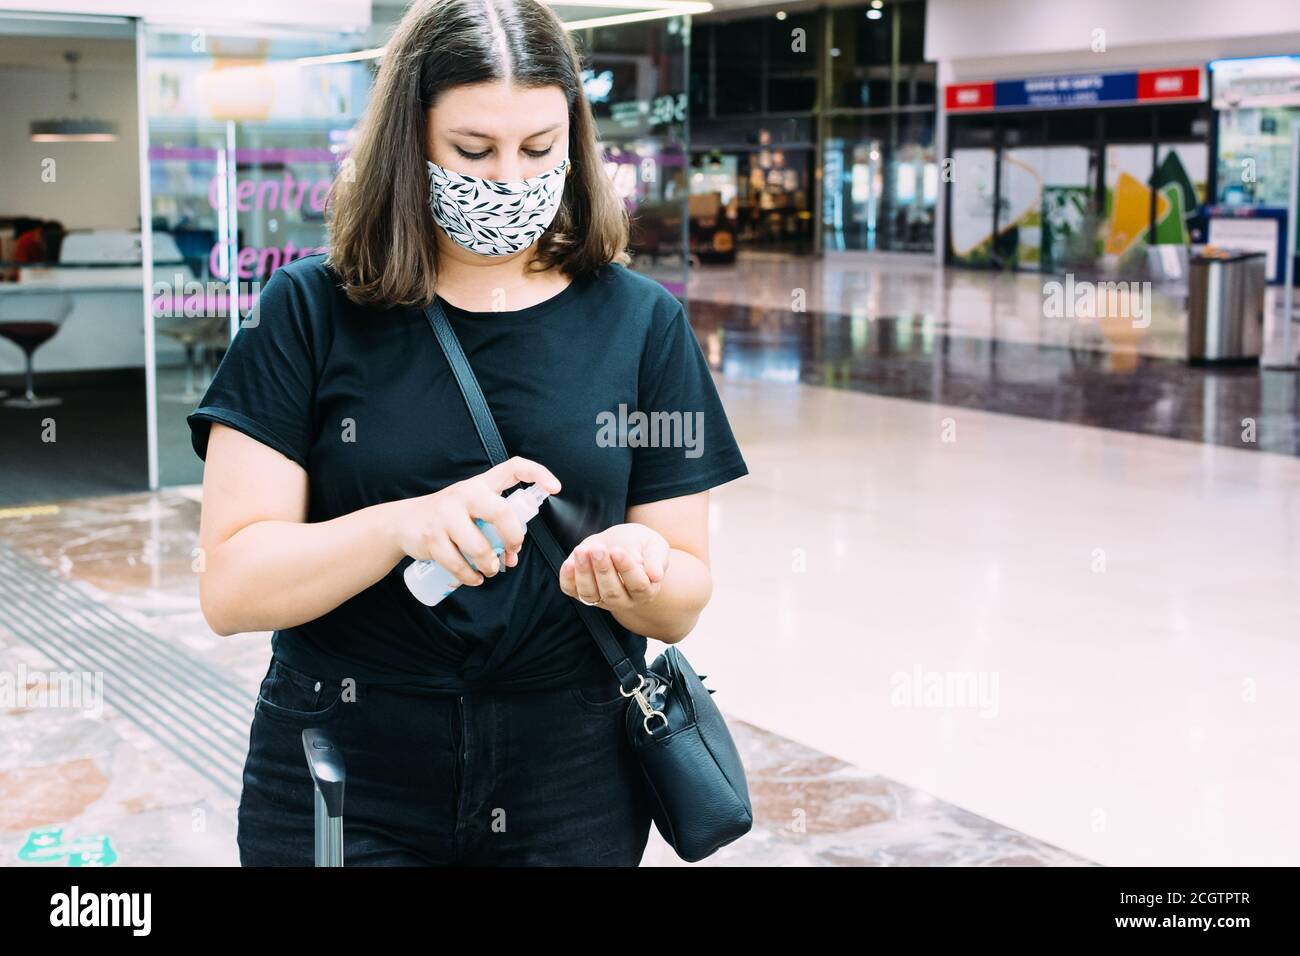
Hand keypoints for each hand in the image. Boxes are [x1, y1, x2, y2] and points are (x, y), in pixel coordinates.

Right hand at [387, 457, 560, 587]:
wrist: (403, 523)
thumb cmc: (448, 516)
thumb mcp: (471, 506)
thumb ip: (494, 520)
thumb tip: (513, 551)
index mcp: (480, 484)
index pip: (513, 468)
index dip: (537, 474)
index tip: (555, 488)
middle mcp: (464, 494)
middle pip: (501, 512)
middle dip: (514, 538)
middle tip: (513, 552)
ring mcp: (446, 515)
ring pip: (480, 547)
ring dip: (490, 565)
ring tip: (490, 569)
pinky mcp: (432, 537)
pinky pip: (459, 564)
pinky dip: (470, 576)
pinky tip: (473, 578)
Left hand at [559, 523, 669, 610]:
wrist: (621, 543)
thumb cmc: (640, 545)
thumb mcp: (654, 545)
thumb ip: (656, 559)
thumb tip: (656, 576)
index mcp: (646, 590)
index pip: (638, 585)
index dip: (627, 569)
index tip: (618, 551)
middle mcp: (624, 600)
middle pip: (612, 592)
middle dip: (603, 569)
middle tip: (598, 549)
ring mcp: (601, 599)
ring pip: (590, 594)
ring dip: (583, 573)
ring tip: (582, 551)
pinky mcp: (582, 591)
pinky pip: (571, 590)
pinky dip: (567, 578)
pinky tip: (569, 563)